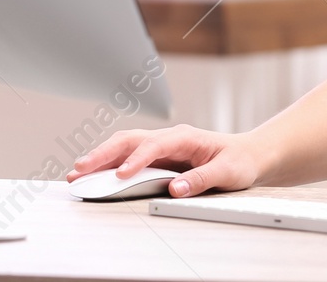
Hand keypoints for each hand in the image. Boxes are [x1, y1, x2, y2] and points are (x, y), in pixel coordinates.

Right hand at [65, 124, 260, 197]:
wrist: (248, 154)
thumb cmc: (239, 161)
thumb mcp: (227, 172)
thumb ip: (201, 179)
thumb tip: (175, 190)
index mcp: (185, 137)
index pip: (154, 145)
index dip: (136, 160)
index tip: (121, 175)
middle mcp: (169, 138)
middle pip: (130, 140)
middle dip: (103, 154)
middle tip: (81, 169)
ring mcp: (162, 146)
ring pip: (125, 145)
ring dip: (101, 157)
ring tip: (78, 172)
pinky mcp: (158, 157)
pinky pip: (128, 156)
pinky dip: (109, 163)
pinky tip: (94, 173)